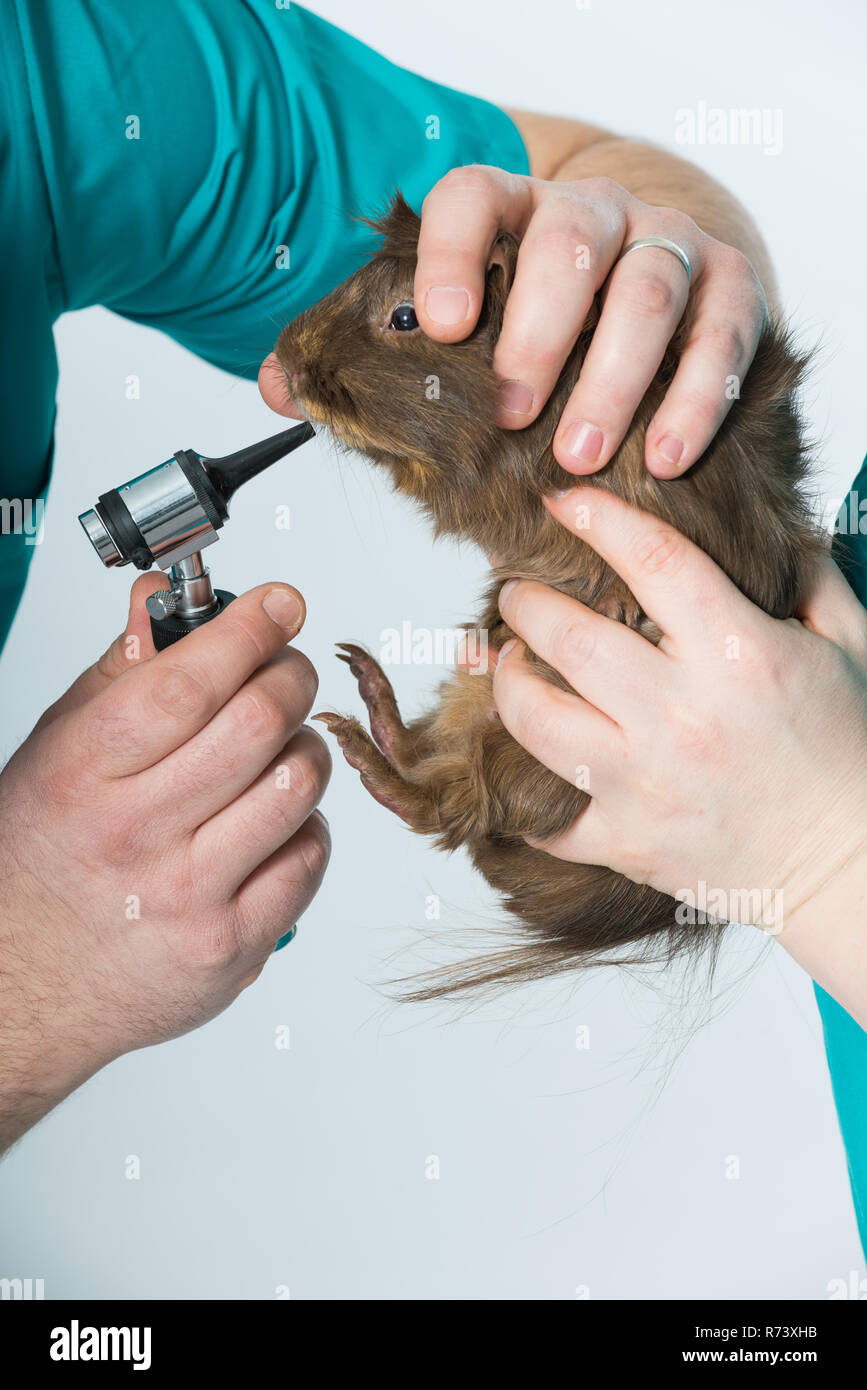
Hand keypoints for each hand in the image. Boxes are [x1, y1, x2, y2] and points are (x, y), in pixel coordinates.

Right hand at [0, 576, 330, 1149]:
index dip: (249, 630)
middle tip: (286, 671)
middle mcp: (135, 833)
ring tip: (278, 750)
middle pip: (259, 723)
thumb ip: (120, 673)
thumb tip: (162, 599)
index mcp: (84, 772)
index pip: (189, 682)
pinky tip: (271, 823)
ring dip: (304, 748)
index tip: (280, 604)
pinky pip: (311, 855)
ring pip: (298, 783)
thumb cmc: (42, 860)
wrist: (25, 985)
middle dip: (290, 676)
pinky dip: (305, 824)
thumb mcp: (57, 751)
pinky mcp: (234, 944)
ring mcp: (189, 894)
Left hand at [414, 167, 767, 476]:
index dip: (451, 253)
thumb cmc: (540, 342)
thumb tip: (298, 392)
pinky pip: (721, 336)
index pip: (472, 198)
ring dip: (612, 379)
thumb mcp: (473, 339)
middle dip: (537, 334)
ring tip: (580, 456)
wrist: (652, 321)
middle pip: (568, 246)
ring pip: (647, 292)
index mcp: (514, 212)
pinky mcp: (732, 285)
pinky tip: (664, 458)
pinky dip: (696, 400)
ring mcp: (668, 241)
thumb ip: (401, 361)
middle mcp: (595, 211)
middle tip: (510, 414)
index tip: (441, 325)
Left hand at [492, 489, 866, 1017]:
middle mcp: (682, 716)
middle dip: (525, 602)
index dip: (597, 518)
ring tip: (509, 663)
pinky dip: (521, 794)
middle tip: (515, 592)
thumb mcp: (851, 646)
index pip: (651, 559)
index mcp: (739, 656)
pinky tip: (519, 765)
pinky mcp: (628, 842)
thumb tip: (773, 524)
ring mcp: (647, 784)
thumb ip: (808, 577)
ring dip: (508, 682)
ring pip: (534, 720)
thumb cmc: (850, 754)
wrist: (851, 865)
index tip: (565, 502)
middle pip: (567, 636)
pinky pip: (546, 819)